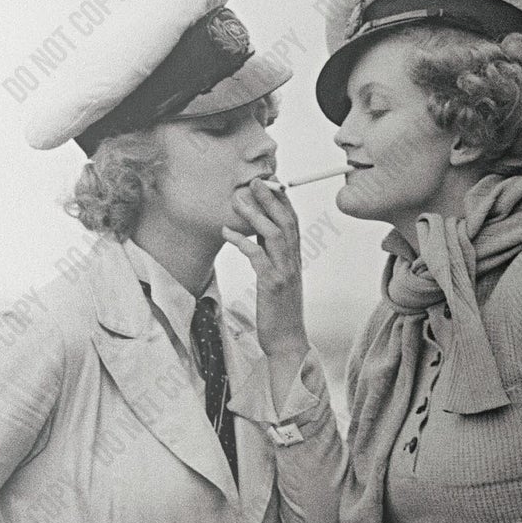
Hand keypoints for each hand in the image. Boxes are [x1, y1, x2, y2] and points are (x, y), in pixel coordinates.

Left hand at [223, 178, 307, 358]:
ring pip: (274, 235)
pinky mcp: (272, 285)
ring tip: (239, 199)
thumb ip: (272, 259)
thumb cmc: (279, 313)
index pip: (293, 223)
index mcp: (295, 260)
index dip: (283, 201)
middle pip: (285, 222)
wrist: (287, 342)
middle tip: (256, 181)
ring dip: (256, 214)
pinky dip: (242, 241)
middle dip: (271, 199)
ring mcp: (284, 273)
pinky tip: (226, 232)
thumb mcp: (278, 281)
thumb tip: (258, 239)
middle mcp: (293, 263)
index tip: (272, 183)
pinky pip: (257, 257)